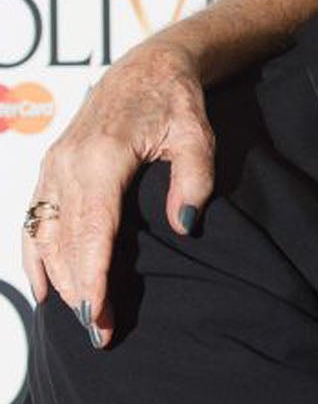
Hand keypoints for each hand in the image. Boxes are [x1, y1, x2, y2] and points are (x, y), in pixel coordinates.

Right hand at [23, 39, 214, 346]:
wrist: (147, 69)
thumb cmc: (176, 103)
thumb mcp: (198, 137)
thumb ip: (195, 181)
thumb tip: (185, 227)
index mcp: (100, 159)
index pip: (92, 231)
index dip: (93, 278)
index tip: (99, 317)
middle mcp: (67, 166)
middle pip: (66, 242)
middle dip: (79, 291)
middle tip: (100, 335)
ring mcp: (53, 167)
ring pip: (44, 235)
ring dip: (58, 280)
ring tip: (80, 319)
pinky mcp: (50, 169)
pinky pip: (33, 221)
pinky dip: (34, 256)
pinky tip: (42, 289)